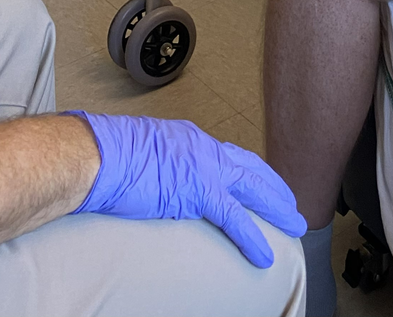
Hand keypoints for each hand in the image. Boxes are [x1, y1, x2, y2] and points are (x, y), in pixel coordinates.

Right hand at [68, 112, 306, 265]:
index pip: (229, 155)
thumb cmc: (106, 154)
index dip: (250, 171)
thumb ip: (159, 161)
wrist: (97, 154)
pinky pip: (234, 218)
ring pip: (253, 189)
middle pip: (251, 168)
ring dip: (277, 208)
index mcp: (190, 138)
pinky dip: (252, 237)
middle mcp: (203, 148)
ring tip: (295, 225)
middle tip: (292, 203)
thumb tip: (157, 176)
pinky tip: (265, 254)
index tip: (263, 182)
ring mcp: (203, 169)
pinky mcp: (197, 192)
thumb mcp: (141, 150)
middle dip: (274, 186)